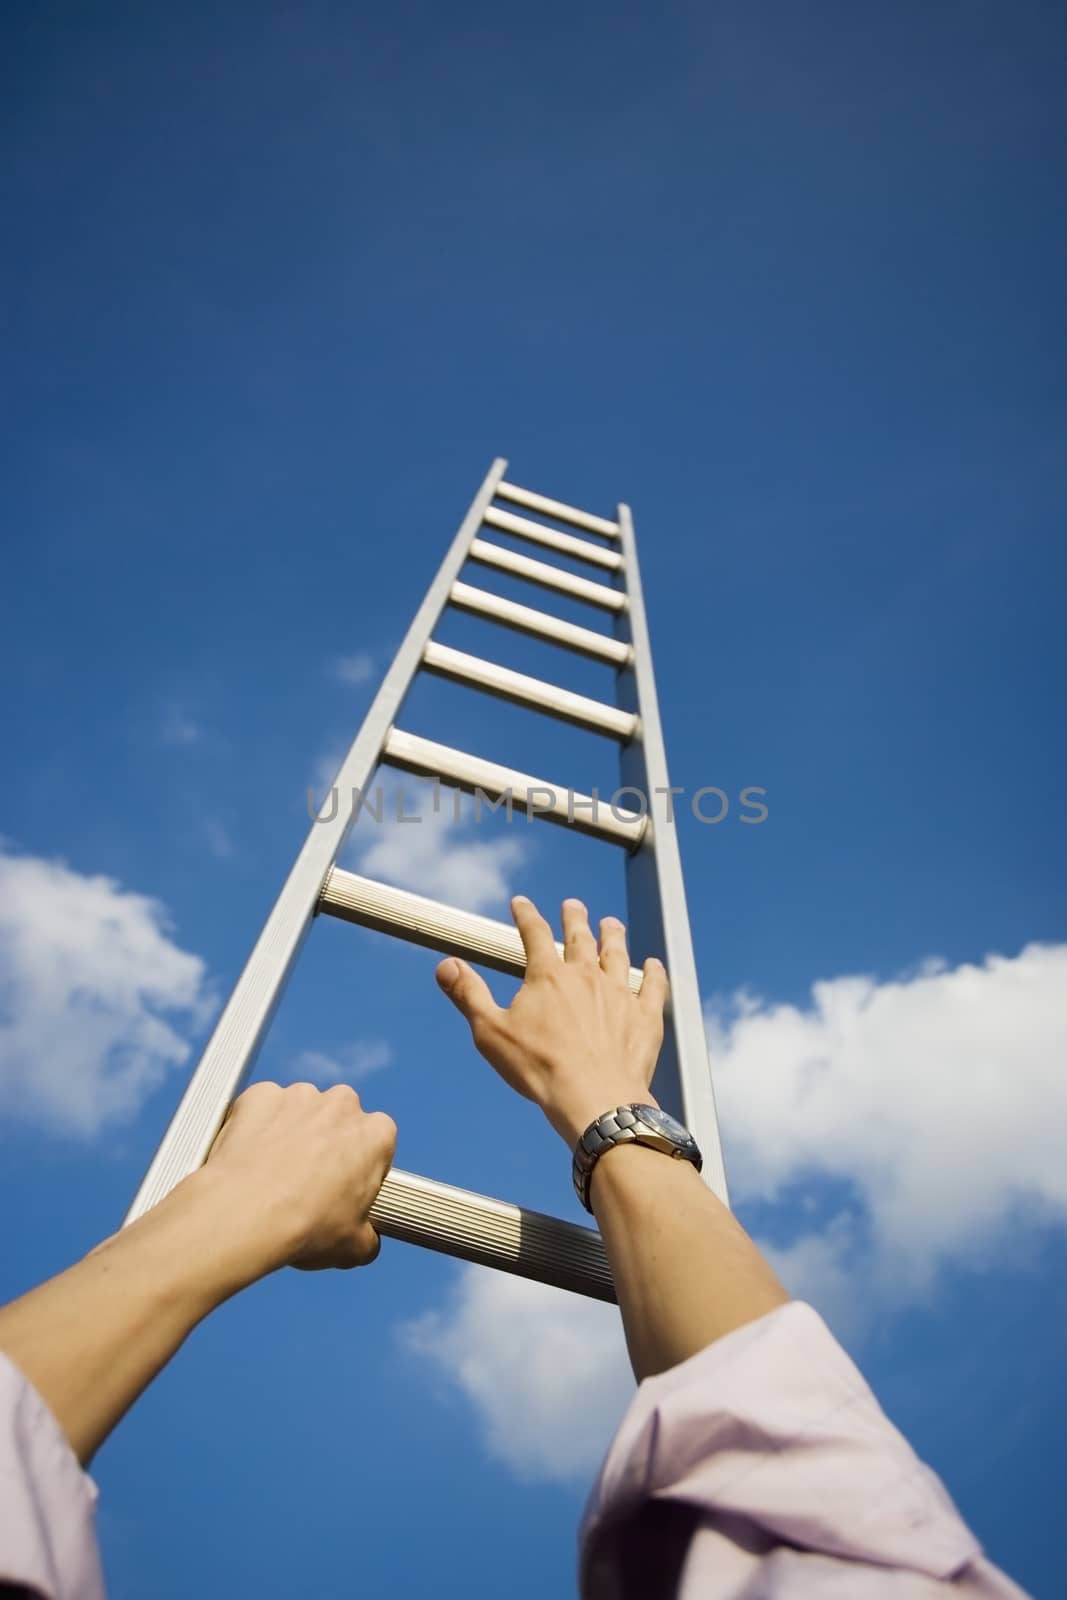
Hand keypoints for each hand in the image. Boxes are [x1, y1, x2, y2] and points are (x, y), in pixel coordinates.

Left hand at [203, 1081, 396, 1273]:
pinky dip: (257, 1125)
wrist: (244, 1216)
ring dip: (291, 1132)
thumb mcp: (354, 1247)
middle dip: (326, 1142)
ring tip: (272, 1173)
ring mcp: (300, 1096)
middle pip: (338, 1119)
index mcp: (376, 1135)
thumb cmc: (305, 1228)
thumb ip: (368, 1235)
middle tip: (306, 1180)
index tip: (344, 1186)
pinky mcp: (261, 1095)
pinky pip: (262, 1108)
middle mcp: (343, 1104)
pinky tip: (249, 1158)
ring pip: (300, 1110)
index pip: (377, 1142)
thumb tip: (366, 1240)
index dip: (360, 1165)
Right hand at [435, 895, 667, 1145]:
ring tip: (611, 924)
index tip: (521, 903)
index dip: (526, 916)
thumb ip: (469, 994)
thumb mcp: (491, 1032)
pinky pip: (652, 987)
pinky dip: (654, 973)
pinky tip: (655, 965)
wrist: (594, 1098)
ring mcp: (619, 994)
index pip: (535, 934)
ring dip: (613, 936)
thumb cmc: (539, 1069)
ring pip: (617, 955)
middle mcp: (586, 976)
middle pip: (580, 937)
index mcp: (548, 976)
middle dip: (573, 918)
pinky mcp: (644, 1017)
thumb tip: (446, 965)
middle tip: (572, 905)